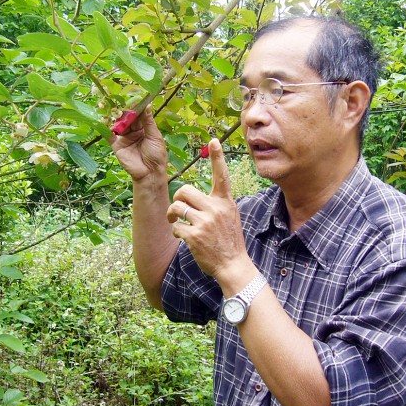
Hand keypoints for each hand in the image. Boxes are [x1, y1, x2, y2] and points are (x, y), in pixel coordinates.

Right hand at [108, 110, 167, 181]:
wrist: (150, 173)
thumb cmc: (156, 155)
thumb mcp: (154, 136)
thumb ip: (148, 121)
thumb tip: (147, 105)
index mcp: (144, 129)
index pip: (139, 115)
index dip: (136, 108)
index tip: (134, 99)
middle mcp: (134, 132)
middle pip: (127, 119)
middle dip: (125, 112)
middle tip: (123, 105)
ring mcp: (124, 138)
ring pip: (118, 125)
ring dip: (116, 118)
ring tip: (114, 110)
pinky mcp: (116, 145)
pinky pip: (109, 136)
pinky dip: (105, 129)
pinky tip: (103, 121)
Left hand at [167, 139, 254, 289]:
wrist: (233, 265)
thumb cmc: (229, 240)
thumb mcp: (230, 216)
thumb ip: (216, 203)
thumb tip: (195, 195)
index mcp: (225, 202)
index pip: (221, 175)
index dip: (217, 157)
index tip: (214, 140)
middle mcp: (215, 209)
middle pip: (184, 190)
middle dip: (177, 199)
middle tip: (178, 209)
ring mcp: (205, 222)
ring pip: (176, 207)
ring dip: (172, 216)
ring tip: (177, 222)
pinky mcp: (195, 236)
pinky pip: (176, 227)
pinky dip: (177, 232)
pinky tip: (184, 237)